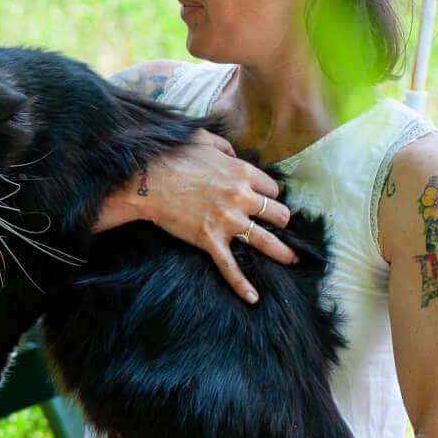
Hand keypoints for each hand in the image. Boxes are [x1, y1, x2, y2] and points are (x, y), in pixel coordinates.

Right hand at [120, 127, 294, 303]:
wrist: (146, 181)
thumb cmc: (173, 157)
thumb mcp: (202, 139)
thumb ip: (224, 146)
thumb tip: (234, 154)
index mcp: (243, 172)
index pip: (273, 188)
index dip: (270, 194)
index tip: (265, 200)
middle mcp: (242, 197)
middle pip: (279, 214)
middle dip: (281, 220)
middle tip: (279, 226)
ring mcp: (227, 221)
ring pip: (266, 241)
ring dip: (282, 252)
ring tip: (291, 259)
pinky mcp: (210, 240)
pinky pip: (230, 267)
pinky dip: (242, 285)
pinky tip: (253, 298)